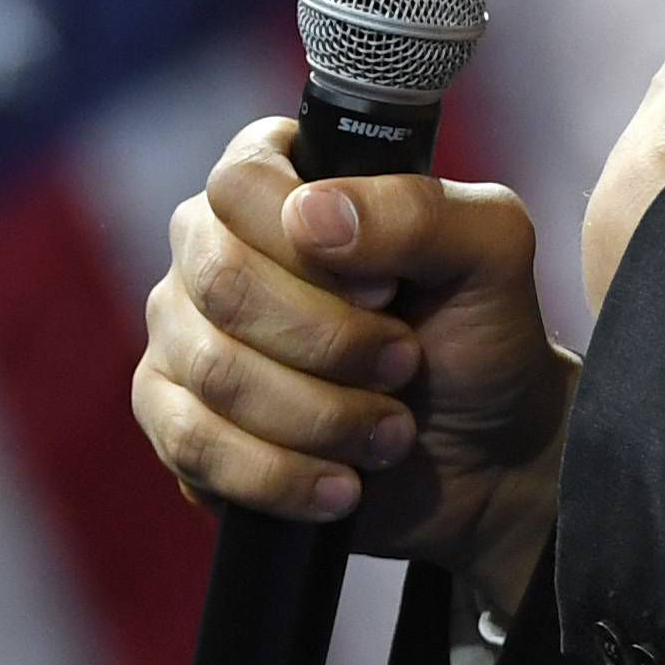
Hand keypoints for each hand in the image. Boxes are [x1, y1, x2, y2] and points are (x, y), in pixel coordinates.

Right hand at [133, 125, 574, 622]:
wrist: (484, 458)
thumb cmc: (478, 336)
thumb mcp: (489, 251)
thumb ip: (416, 210)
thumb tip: (310, 217)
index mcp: (278, 179)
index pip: (243, 184)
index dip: (316, 250)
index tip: (390, 291)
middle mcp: (212, 245)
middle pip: (222, 282)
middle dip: (331, 343)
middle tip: (403, 365)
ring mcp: (183, 334)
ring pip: (214, 371)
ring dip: (322, 416)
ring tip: (390, 431)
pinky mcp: (175, 420)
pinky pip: (192, 445)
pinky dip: (280, 474)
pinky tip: (339, 485)